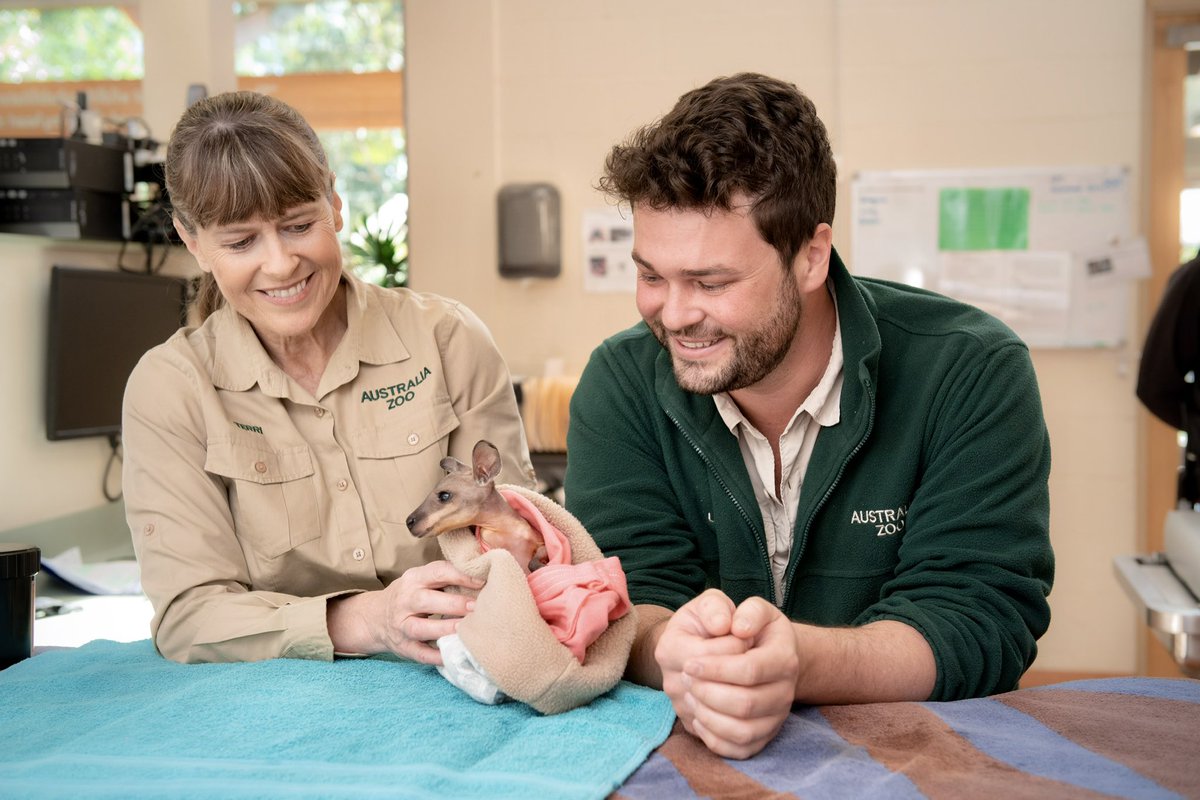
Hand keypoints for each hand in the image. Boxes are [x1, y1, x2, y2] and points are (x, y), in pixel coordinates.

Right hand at [328, 560, 483, 663]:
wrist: (376, 618)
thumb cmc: (411, 595)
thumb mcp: (422, 579)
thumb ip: (446, 576)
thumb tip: (483, 576)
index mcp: (413, 579)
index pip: (437, 572)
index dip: (460, 576)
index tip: (482, 582)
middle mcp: (404, 601)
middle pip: (426, 601)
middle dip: (454, 604)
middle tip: (477, 608)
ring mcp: (401, 626)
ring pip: (421, 628)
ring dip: (445, 629)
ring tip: (466, 630)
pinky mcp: (404, 647)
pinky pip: (421, 654)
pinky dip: (437, 656)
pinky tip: (455, 654)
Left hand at [657, 590, 798, 758]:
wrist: (764, 654)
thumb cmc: (748, 629)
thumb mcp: (751, 607)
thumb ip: (745, 609)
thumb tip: (735, 626)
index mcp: (783, 657)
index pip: (749, 670)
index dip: (715, 668)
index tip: (689, 662)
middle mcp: (784, 691)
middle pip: (744, 704)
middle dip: (707, 691)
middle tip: (686, 677)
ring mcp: (774, 718)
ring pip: (740, 731)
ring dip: (707, 714)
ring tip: (691, 694)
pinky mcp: (761, 737)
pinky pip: (737, 750)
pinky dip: (713, 737)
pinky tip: (698, 714)